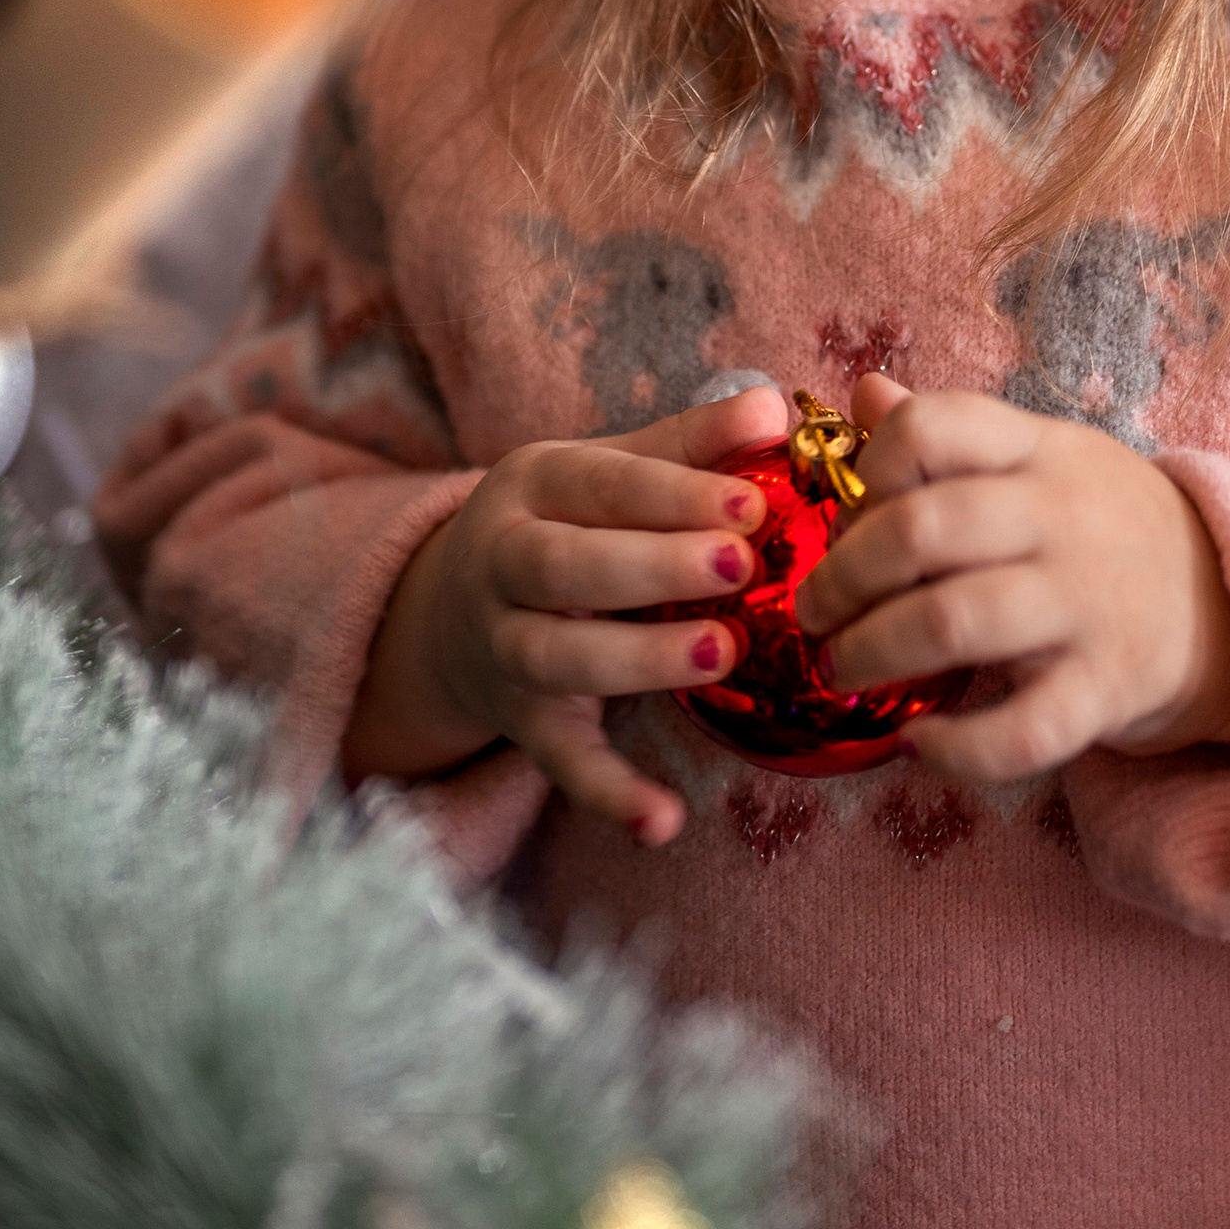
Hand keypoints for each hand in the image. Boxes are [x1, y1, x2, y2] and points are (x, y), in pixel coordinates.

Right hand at [345, 384, 791, 844]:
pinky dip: (609, 795)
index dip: (675, 492)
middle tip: (740, 565)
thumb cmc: (568, 523)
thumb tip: (774, 406)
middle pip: (562, 566)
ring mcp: (505, 649)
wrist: (455, 608)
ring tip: (723, 652)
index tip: (753, 502)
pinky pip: (562, 763)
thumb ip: (692, 444)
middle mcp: (501, 564)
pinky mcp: (524, 724)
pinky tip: (665, 822)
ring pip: (556, 658)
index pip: (600, 482)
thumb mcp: (610, 469)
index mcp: (532, 486)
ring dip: (638, 660)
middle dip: (651, 565)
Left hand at [793, 375, 1229, 784]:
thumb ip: (954, 433)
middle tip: (814, 613)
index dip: (870, 468)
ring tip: (841, 670)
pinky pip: (1020, 732)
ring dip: (873, 651)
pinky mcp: (1106, 690)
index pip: (936, 425)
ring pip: (954, 622)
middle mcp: (1062, 518)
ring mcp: (1087, 605)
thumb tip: (864, 393)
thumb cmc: (1108, 530)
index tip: (850, 515)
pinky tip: (917, 743)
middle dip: (843, 575)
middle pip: (924, 528)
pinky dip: (955, 749)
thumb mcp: (1044, 460)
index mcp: (1041, 451)